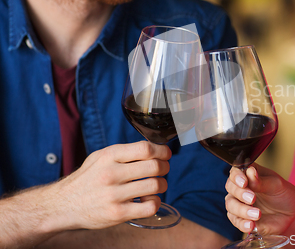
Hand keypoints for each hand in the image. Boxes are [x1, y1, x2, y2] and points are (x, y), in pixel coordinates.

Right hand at [53, 141, 170, 229]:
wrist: (62, 205)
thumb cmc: (86, 179)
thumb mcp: (99, 157)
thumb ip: (124, 152)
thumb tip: (153, 148)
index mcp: (109, 156)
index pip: (145, 148)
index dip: (161, 151)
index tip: (165, 154)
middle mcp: (111, 174)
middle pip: (154, 166)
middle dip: (165, 167)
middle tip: (163, 169)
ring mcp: (114, 195)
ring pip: (155, 185)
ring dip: (162, 185)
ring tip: (156, 185)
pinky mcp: (117, 213)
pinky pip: (150, 207)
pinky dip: (155, 202)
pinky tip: (148, 200)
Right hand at [225, 163, 294, 235]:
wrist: (291, 213)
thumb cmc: (283, 194)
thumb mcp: (276, 184)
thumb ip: (262, 181)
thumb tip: (250, 172)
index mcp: (248, 174)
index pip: (235, 171)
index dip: (237, 176)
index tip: (244, 182)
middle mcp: (240, 188)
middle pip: (230, 187)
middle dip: (240, 193)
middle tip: (252, 198)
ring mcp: (239, 203)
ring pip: (231, 205)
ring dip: (242, 210)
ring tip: (257, 214)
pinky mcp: (241, 219)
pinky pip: (236, 221)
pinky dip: (242, 224)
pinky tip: (251, 225)